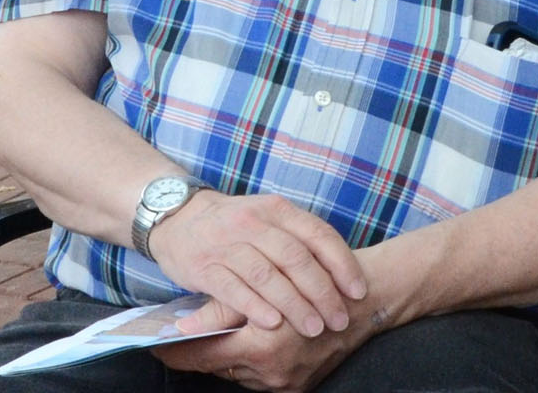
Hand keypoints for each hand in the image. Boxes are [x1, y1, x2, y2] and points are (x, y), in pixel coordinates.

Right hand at [151, 192, 365, 338]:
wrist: (179, 217)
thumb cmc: (235, 225)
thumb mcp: (269, 219)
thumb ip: (299, 239)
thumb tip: (341, 273)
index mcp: (277, 209)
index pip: (317, 234)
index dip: (341, 264)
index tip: (358, 291)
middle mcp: (253, 222)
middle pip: (296, 258)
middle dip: (322, 292)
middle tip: (339, 319)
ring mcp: (227, 243)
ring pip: (267, 274)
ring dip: (294, 304)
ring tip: (314, 328)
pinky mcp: (204, 266)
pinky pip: (233, 287)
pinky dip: (254, 306)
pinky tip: (273, 324)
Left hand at [156, 303, 378, 392]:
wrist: (370, 299)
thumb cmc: (319, 279)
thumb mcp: (268, 284)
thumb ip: (222, 307)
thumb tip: (182, 324)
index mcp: (262, 348)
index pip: (201, 358)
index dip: (174, 351)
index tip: (154, 345)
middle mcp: (272, 374)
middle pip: (218, 368)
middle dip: (202, 350)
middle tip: (182, 335)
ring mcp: (287, 385)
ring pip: (238, 373)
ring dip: (229, 354)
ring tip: (220, 333)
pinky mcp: (298, 388)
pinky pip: (260, 377)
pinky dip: (252, 360)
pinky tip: (251, 340)